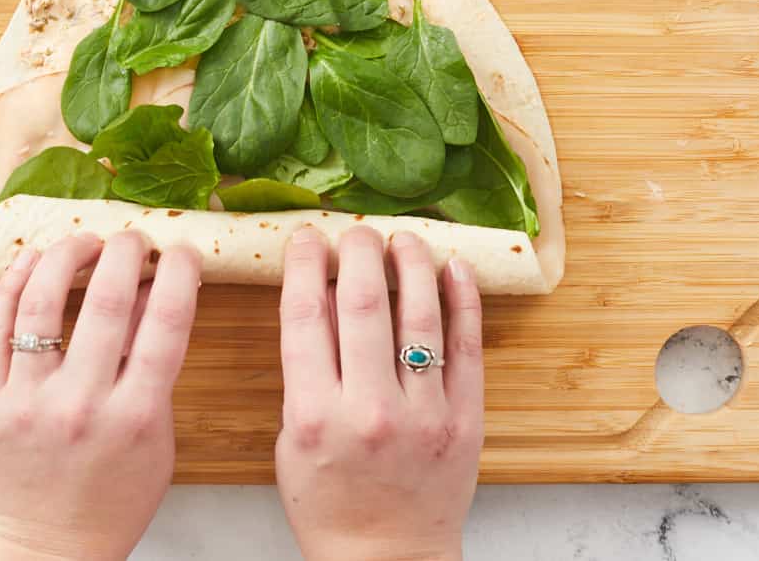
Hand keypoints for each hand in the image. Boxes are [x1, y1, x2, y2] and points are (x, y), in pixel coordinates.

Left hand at [0, 233, 201, 560]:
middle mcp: (80, 405)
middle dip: (126, 252)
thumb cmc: (113, 496)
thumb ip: (155, 366)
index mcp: (134, 417)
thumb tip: (153, 292)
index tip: (181, 249)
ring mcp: (26, 403)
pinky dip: (16, 283)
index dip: (179, 273)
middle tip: (134, 239)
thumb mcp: (156, 435)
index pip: (167, 323)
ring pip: (42, 303)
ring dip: (67, 255)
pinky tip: (34, 260)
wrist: (47, 548)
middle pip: (106, 302)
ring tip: (84, 240)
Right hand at [276, 226, 484, 560]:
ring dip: (412, 265)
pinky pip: (467, 347)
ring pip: (420, 317)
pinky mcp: (465, 420)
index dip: (307, 264)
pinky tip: (454, 268)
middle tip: (357, 230)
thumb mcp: (291, 438)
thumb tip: (326, 297)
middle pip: (364, 304)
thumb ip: (304, 372)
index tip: (309, 237)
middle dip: (360, 252)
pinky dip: (463, 301)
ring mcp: (424, 415)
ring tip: (404, 238)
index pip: (307, 316)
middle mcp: (369, 410)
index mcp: (313, 415)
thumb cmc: (330, 502)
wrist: (385, 560)